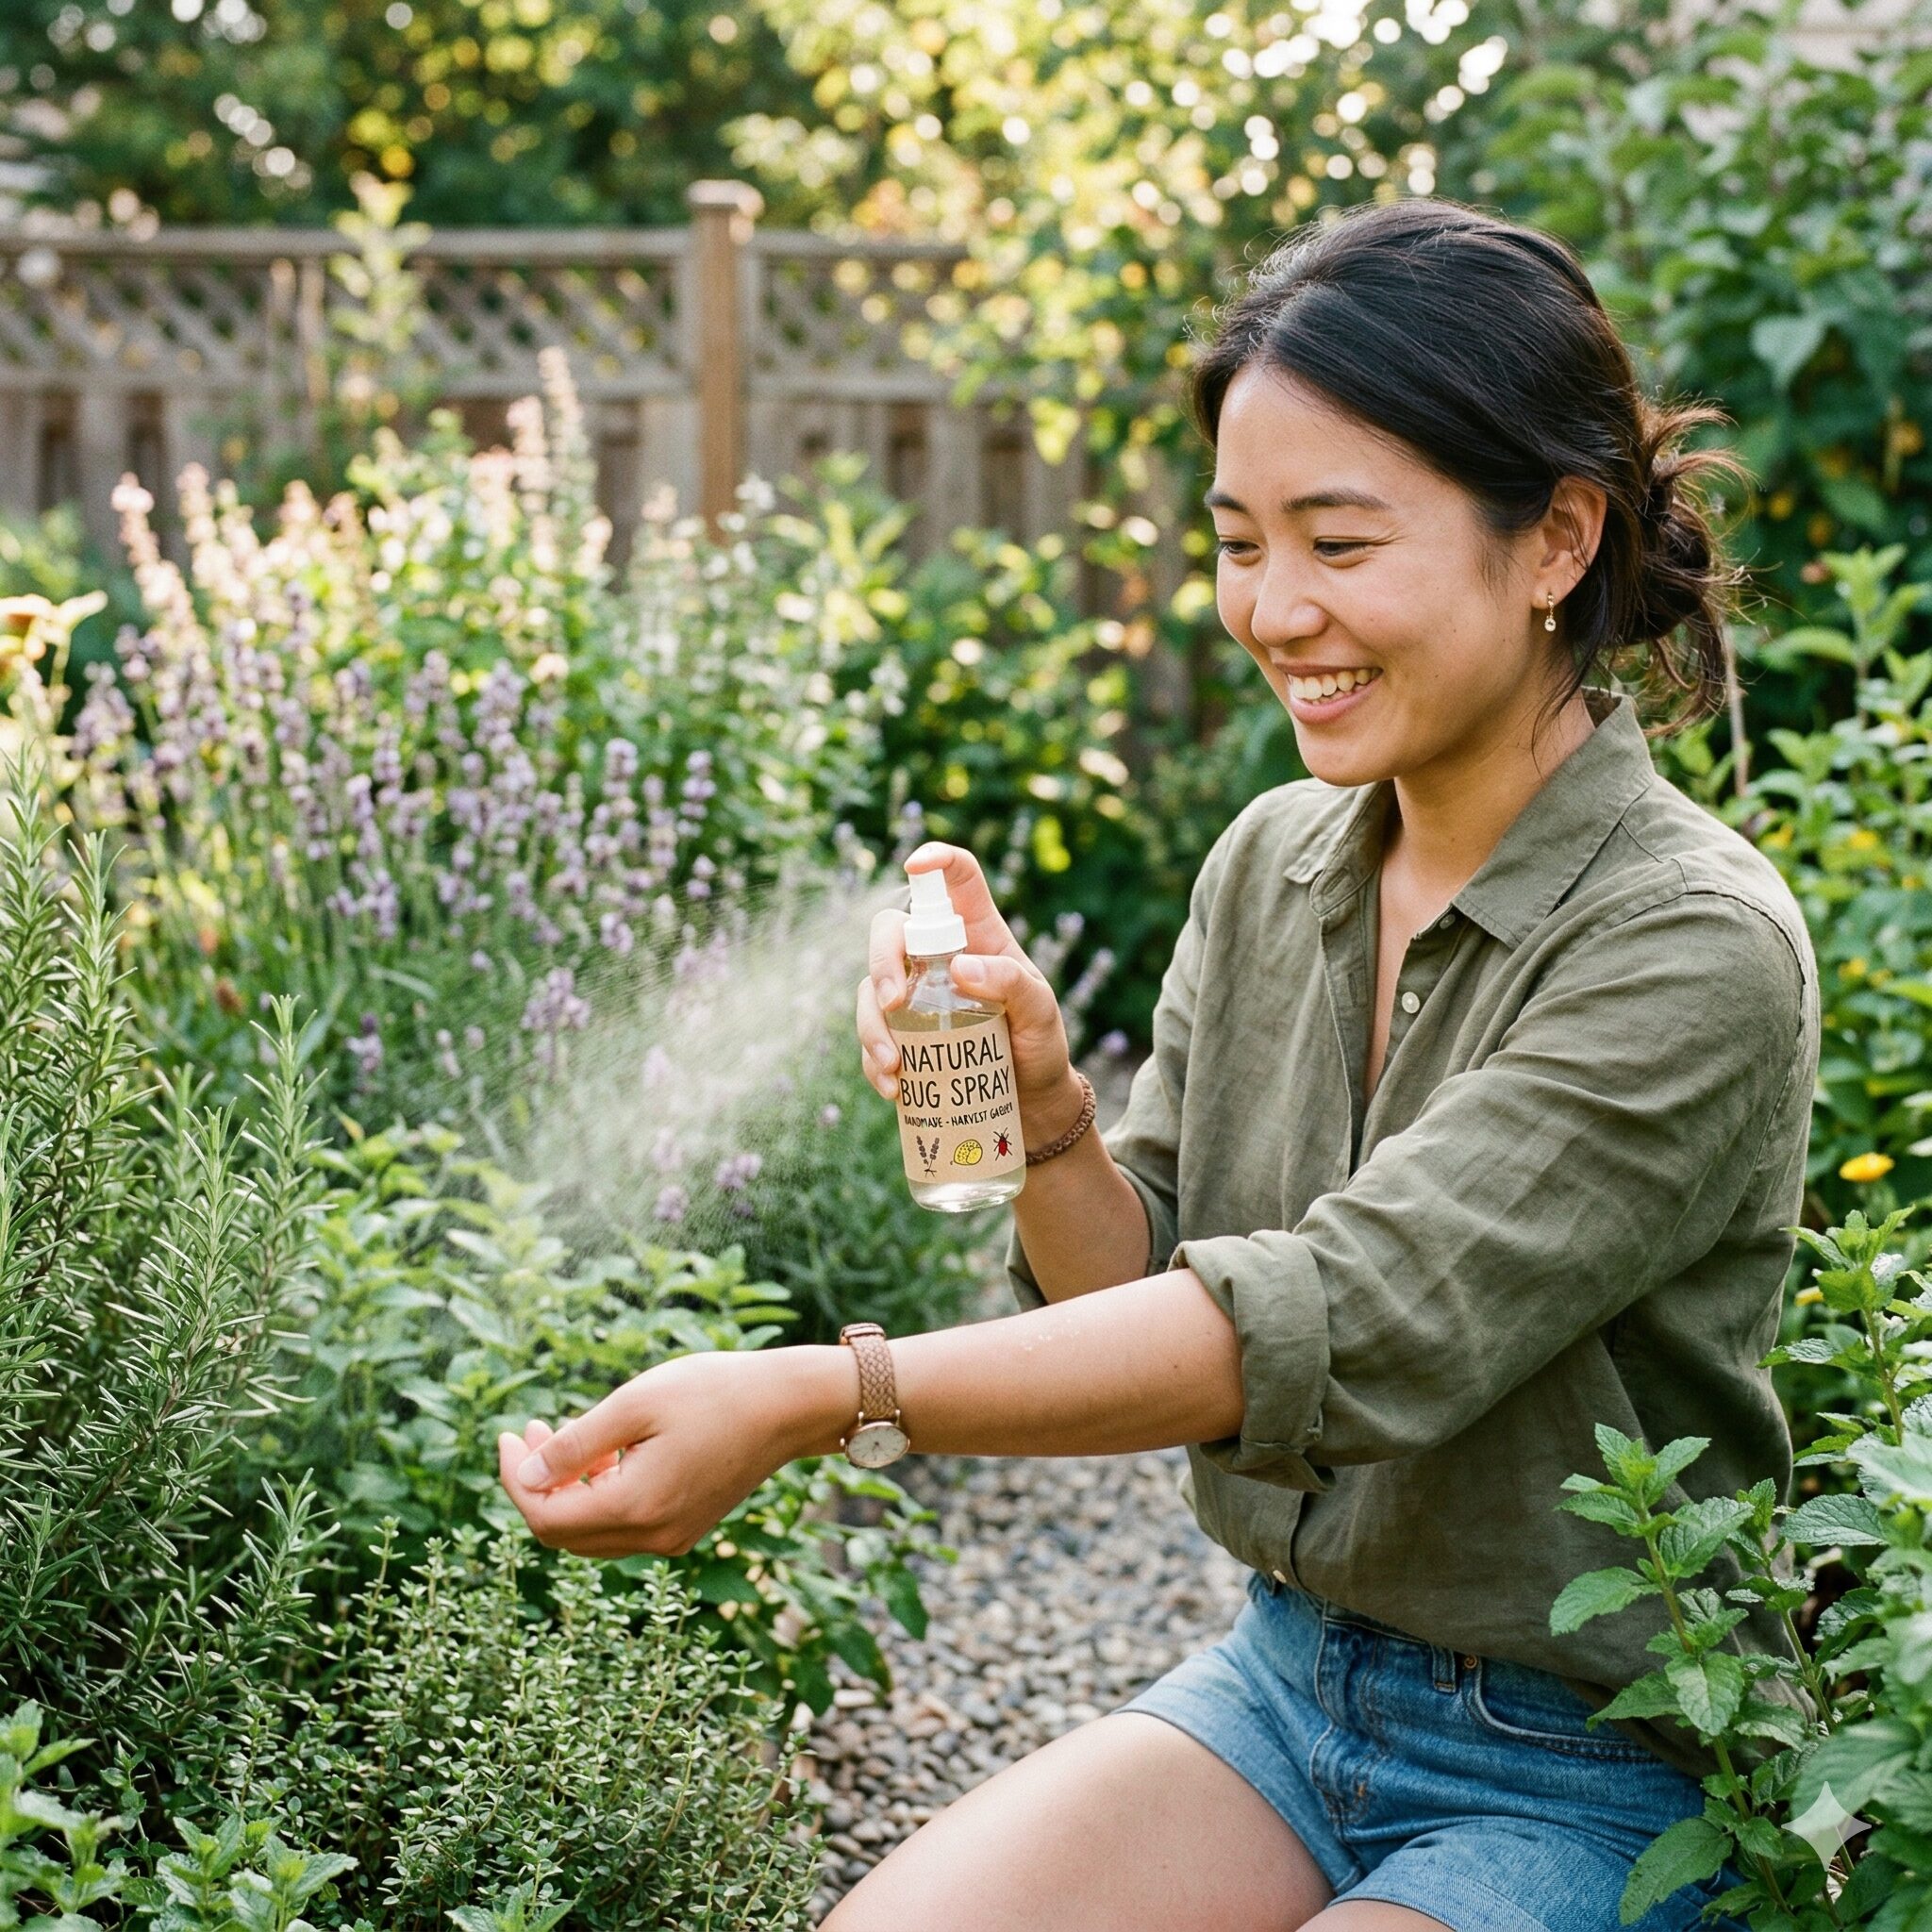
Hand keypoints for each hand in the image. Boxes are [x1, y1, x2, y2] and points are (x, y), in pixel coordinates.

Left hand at [495, 1350, 809, 1558]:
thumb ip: (574, 1445)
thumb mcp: (635, 1404)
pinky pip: (623, 1525)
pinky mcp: (686, 1527)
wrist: (788, 1405)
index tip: (507, 1436)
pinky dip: (599, 1494)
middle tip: (529, 1431)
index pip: (546, 1517)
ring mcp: (672, 1537)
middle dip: (536, 1485)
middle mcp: (653, 1537)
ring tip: (561, 1434)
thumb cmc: (714, 1392)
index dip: (514, 1480)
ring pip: (592, 1532)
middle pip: (564, 1533)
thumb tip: (523, 1479)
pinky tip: (605, 1451)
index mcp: (637, 1507)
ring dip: (566, 1490)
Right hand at [855, 841, 1072, 1112]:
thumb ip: (1011, 982)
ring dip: (871, 1024)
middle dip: (881, 960)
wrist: (1030, 1100)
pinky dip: (874, 1061)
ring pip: (869, 987)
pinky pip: (871, 1036)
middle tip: (892, 1002)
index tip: (916, 864)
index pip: (957, 881)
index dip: (937, 860)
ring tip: (894, 1065)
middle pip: (891, 931)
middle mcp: (939, 956)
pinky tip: (894, 1086)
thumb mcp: (1040, 1010)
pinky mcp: (901, 1034)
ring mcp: (915, 994)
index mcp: (978, 933)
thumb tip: (960, 968)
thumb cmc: (1039, 1043)